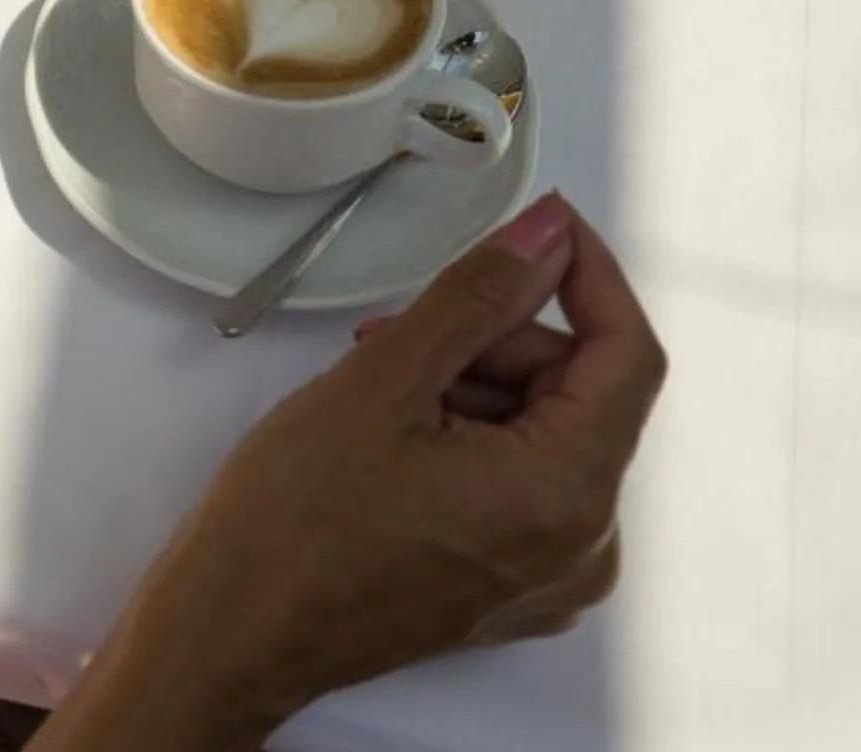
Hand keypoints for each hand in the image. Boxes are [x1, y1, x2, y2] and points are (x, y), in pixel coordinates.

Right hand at [51, 193, 664, 745]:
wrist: (233, 634)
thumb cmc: (294, 521)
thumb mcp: (383, 382)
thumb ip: (478, 298)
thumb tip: (544, 237)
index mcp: (567, 494)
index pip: (627, 356)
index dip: (589, 276)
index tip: (540, 226)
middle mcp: (582, 546)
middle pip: (581, 396)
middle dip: (505, 340)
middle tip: (407, 327)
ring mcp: (549, 576)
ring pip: (547, 436)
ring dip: (477, 387)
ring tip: (382, 385)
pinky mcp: (509, 590)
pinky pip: (523, 486)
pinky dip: (473, 440)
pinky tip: (396, 433)